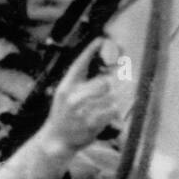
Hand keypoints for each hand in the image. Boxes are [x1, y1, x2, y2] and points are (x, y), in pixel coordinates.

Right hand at [42, 39, 124, 154]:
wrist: (56, 139)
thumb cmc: (64, 113)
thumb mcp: (66, 93)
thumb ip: (82, 81)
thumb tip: (105, 68)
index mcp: (66, 86)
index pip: (79, 64)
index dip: (90, 50)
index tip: (100, 39)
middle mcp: (73, 98)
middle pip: (103, 82)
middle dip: (115, 81)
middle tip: (122, 78)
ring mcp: (81, 112)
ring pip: (111, 97)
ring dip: (116, 97)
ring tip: (112, 99)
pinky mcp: (91, 125)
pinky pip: (111, 111)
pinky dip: (115, 109)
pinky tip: (111, 110)